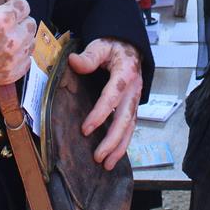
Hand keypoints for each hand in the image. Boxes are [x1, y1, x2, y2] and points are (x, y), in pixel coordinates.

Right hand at [0, 0, 35, 94]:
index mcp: (2, 20)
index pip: (24, 5)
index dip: (15, 2)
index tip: (7, 3)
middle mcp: (11, 40)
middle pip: (30, 23)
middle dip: (20, 19)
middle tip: (7, 20)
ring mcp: (11, 60)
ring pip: (30, 43)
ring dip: (22, 38)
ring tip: (7, 36)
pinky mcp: (8, 75)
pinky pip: (26, 63)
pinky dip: (20, 57)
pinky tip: (7, 52)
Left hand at [67, 38, 142, 170]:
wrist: (130, 46)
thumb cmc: (113, 46)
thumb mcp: (101, 45)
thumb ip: (89, 56)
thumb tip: (74, 61)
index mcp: (125, 73)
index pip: (112, 97)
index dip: (100, 114)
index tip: (85, 129)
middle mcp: (133, 89)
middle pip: (125, 118)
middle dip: (112, 140)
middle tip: (98, 156)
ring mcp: (135, 99)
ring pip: (130, 126)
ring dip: (119, 147)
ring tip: (106, 164)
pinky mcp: (133, 106)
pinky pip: (130, 126)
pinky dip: (123, 142)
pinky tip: (113, 156)